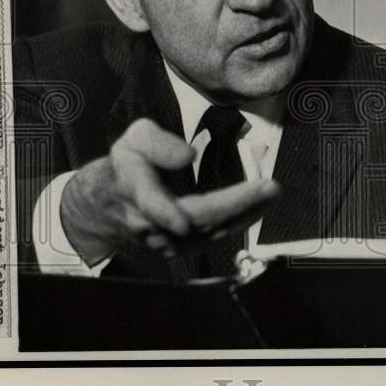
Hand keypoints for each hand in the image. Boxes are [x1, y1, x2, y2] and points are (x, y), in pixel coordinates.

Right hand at [59, 118, 278, 264]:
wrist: (112, 203)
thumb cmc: (130, 164)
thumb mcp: (134, 139)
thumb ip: (158, 142)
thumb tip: (189, 155)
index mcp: (135, 189)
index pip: (149, 204)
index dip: (164, 212)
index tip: (182, 221)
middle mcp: (150, 222)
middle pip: (194, 220)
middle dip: (234, 205)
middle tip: (269, 187)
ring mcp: (167, 239)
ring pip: (208, 232)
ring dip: (244, 214)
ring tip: (272, 194)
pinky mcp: (181, 246)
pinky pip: (213, 237)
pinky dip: (239, 222)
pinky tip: (259, 208)